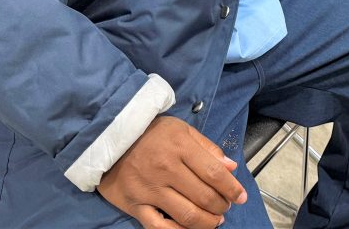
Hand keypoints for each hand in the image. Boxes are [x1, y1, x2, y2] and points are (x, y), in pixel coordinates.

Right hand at [97, 116, 246, 228]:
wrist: (108, 135)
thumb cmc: (149, 131)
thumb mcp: (180, 129)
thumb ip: (207, 147)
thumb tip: (230, 167)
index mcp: (180, 147)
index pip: (214, 173)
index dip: (232, 188)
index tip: (241, 196)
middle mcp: (166, 169)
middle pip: (203, 196)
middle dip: (221, 206)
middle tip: (226, 207)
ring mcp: (149, 189)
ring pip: (186, 215)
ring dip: (207, 222)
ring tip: (215, 221)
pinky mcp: (135, 204)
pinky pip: (159, 227)